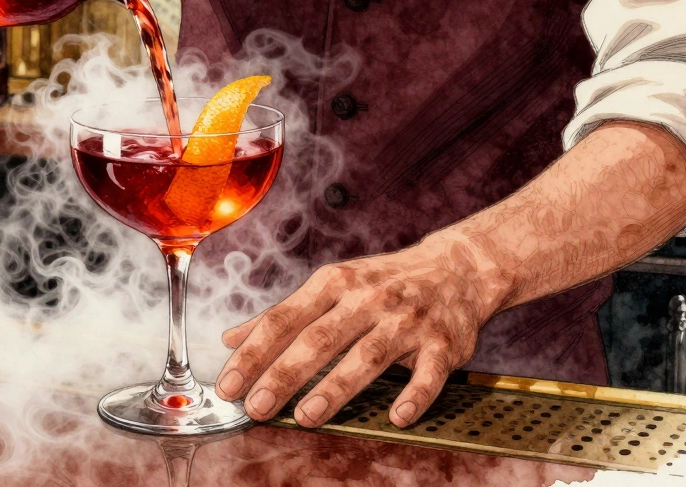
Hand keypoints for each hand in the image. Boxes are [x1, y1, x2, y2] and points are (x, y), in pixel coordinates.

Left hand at [214, 238, 507, 428]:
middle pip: (319, 339)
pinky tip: (396, 417)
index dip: (253, 353)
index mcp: (334, 283)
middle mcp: (368, 299)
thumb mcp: (330, 285)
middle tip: (256, 406)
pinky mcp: (444, 343)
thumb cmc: (383, 282)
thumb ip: (282, 314)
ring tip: (306, 417)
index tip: (228, 385)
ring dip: (336, 388)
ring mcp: (407, 320)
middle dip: (285, 374)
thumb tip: (229, 339)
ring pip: (367, 356)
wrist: (457, 269)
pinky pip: (429, 373)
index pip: (284, 319)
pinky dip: (414, 395)